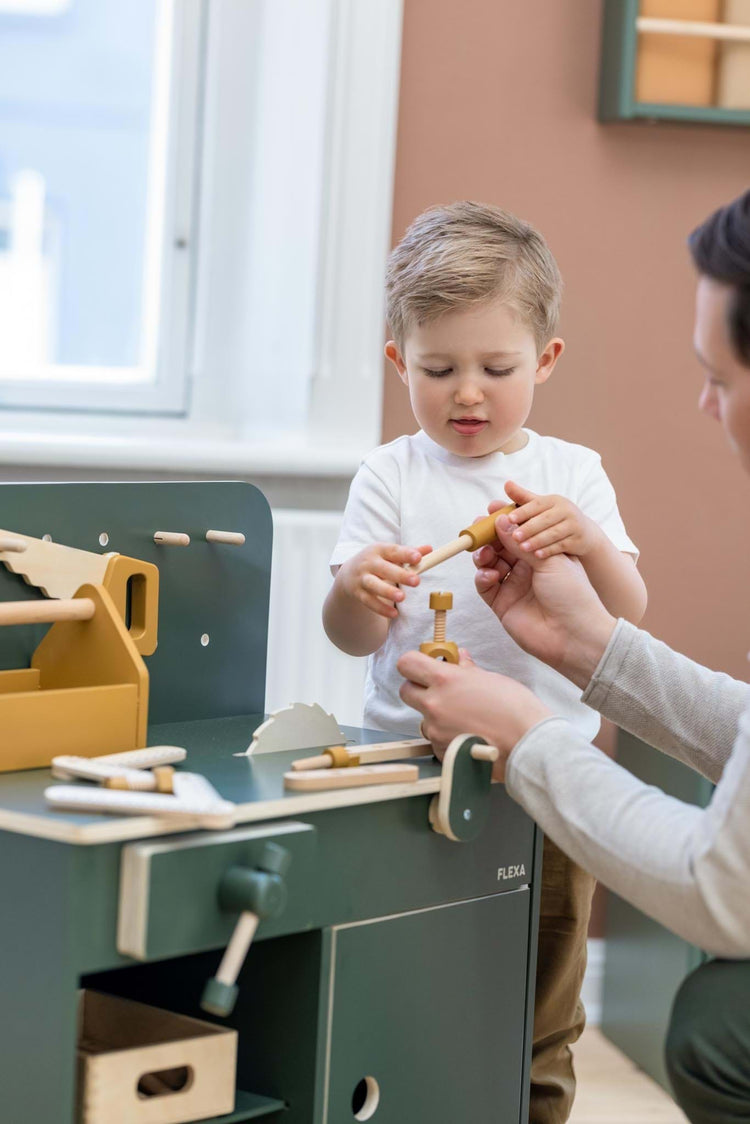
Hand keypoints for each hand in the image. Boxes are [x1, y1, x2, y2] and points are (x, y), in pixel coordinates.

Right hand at [337, 543, 430, 619]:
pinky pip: (369, 602)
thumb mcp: (389, 554)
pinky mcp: (358, 593)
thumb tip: (430, 549)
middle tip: (416, 581)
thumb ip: (408, 552)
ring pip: (374, 585)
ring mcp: (362, 579)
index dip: (406, 554)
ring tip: (402, 597)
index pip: (393, 551)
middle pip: (384, 568)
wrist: (348, 573)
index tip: (418, 557)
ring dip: (387, 591)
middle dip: (400, 575)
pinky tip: (394, 614)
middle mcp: (368, 563)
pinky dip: (381, 608)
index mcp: (378, 550)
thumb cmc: (377, 562)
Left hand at [397, 649, 550, 778]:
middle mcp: (434, 704)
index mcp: (445, 680)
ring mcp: (435, 730)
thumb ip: (468, 669)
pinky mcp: (440, 750)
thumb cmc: (516, 710)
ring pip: (421, 717)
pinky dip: (445, 736)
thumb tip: (459, 659)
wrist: (527, 745)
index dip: (414, 663)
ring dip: (434, 715)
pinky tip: (466, 734)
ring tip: (461, 717)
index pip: (407, 663)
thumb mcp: (492, 679)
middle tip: (439, 690)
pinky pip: (434, 739)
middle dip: (419, 688)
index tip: (424, 665)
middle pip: (406, 691)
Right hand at [473, 511, 616, 687]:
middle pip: (500, 546)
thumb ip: (520, 541)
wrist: (574, 634)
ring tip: (485, 554)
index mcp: (542, 553)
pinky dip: (482, 577)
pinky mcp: (502, 604)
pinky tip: (489, 574)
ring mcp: (514, 586)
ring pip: (489, 563)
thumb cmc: (572, 594)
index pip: (519, 532)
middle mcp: (527, 568)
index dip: (505, 521)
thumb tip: (500, 520)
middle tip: (478, 529)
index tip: (492, 510)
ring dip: (484, 555)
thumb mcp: (549, 560)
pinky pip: (485, 586)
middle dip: (488, 536)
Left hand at [502, 480, 601, 558]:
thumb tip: (507, 484)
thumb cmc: (555, 517)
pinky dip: (549, 550)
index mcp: (554, 500)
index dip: (523, 511)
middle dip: (529, 528)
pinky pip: (562, 545)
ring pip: (553, 533)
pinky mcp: (578, 540)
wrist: (584, 532)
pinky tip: (537, 555)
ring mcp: (574, 525)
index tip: (509, 519)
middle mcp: (566, 510)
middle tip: (513, 536)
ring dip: (537, 541)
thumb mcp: (541, 506)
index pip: (537, 504)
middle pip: (545, 519)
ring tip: (522, 548)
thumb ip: (522, 497)